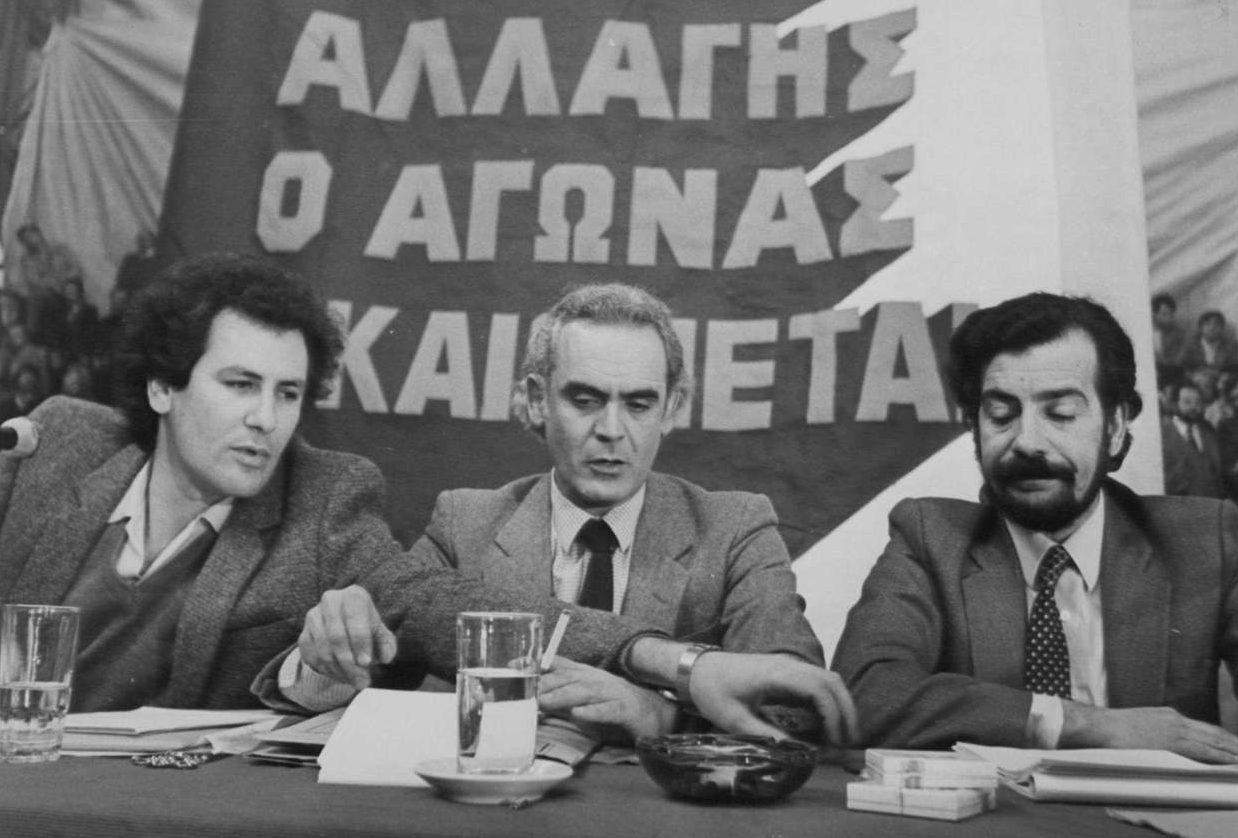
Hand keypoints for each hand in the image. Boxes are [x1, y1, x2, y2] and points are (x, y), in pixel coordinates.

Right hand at [298, 585, 397, 689]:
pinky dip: (325, 670)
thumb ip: (387, 645)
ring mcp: (314, 616)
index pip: (355, 619)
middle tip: (361, 681)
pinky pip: (311, 656)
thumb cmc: (368, 630)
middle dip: (349, 663)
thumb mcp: (382, 635)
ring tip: (353, 681)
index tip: (366, 663)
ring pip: (323, 649)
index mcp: (354, 596)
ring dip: (339, 670)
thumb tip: (386, 657)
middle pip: (336, 636)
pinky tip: (340, 675)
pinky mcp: (304, 633)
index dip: (360, 643)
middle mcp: (331, 600)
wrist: (346, 628)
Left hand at [538, 658, 677, 742]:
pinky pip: (609, 710)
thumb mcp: (584, 702)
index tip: (514, 666)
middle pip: (569, 678)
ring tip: (544, 702)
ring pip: (585, 691)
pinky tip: (580, 714)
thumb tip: (533, 700)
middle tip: (524, 693)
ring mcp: (613, 693)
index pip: (559, 667)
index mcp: (586, 676)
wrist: (654, 715)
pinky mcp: (626, 710)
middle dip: (546, 684)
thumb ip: (560, 699)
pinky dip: (594, 711)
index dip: (537, 665)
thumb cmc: (613, 708)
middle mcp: (598, 680)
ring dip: (563, 696)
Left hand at [687, 652, 858, 746]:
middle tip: (849, 741)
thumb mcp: (734, 719)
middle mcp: (787, 664)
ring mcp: (787, 665)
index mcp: (775, 674)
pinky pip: (816, 681)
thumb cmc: (713, 692)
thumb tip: (796, 751)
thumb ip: (765, 734)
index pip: (818, 687)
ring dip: (840, 703)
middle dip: (846, 710)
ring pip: (827, 678)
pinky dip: (828, 699)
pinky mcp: (785, 670)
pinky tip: (826, 722)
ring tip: (842, 733)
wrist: (697, 670)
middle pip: (831, 680)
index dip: (833, 713)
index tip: (835, 739)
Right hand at [1062, 703, 1237, 763]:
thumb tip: (1161, 745)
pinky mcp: (1172, 742)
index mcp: (1168, 715)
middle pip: (1214, 733)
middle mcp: (1176, 720)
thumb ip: (1154, 733)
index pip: (1203, 728)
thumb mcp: (1138, 726)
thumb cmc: (1110, 729)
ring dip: (1233, 752)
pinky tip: (1232, 763)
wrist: (1098, 726)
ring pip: (1215, 742)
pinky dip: (1223, 757)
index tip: (1233, 745)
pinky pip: (1206, 751)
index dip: (1222, 738)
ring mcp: (1176, 730)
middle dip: (1233, 744)